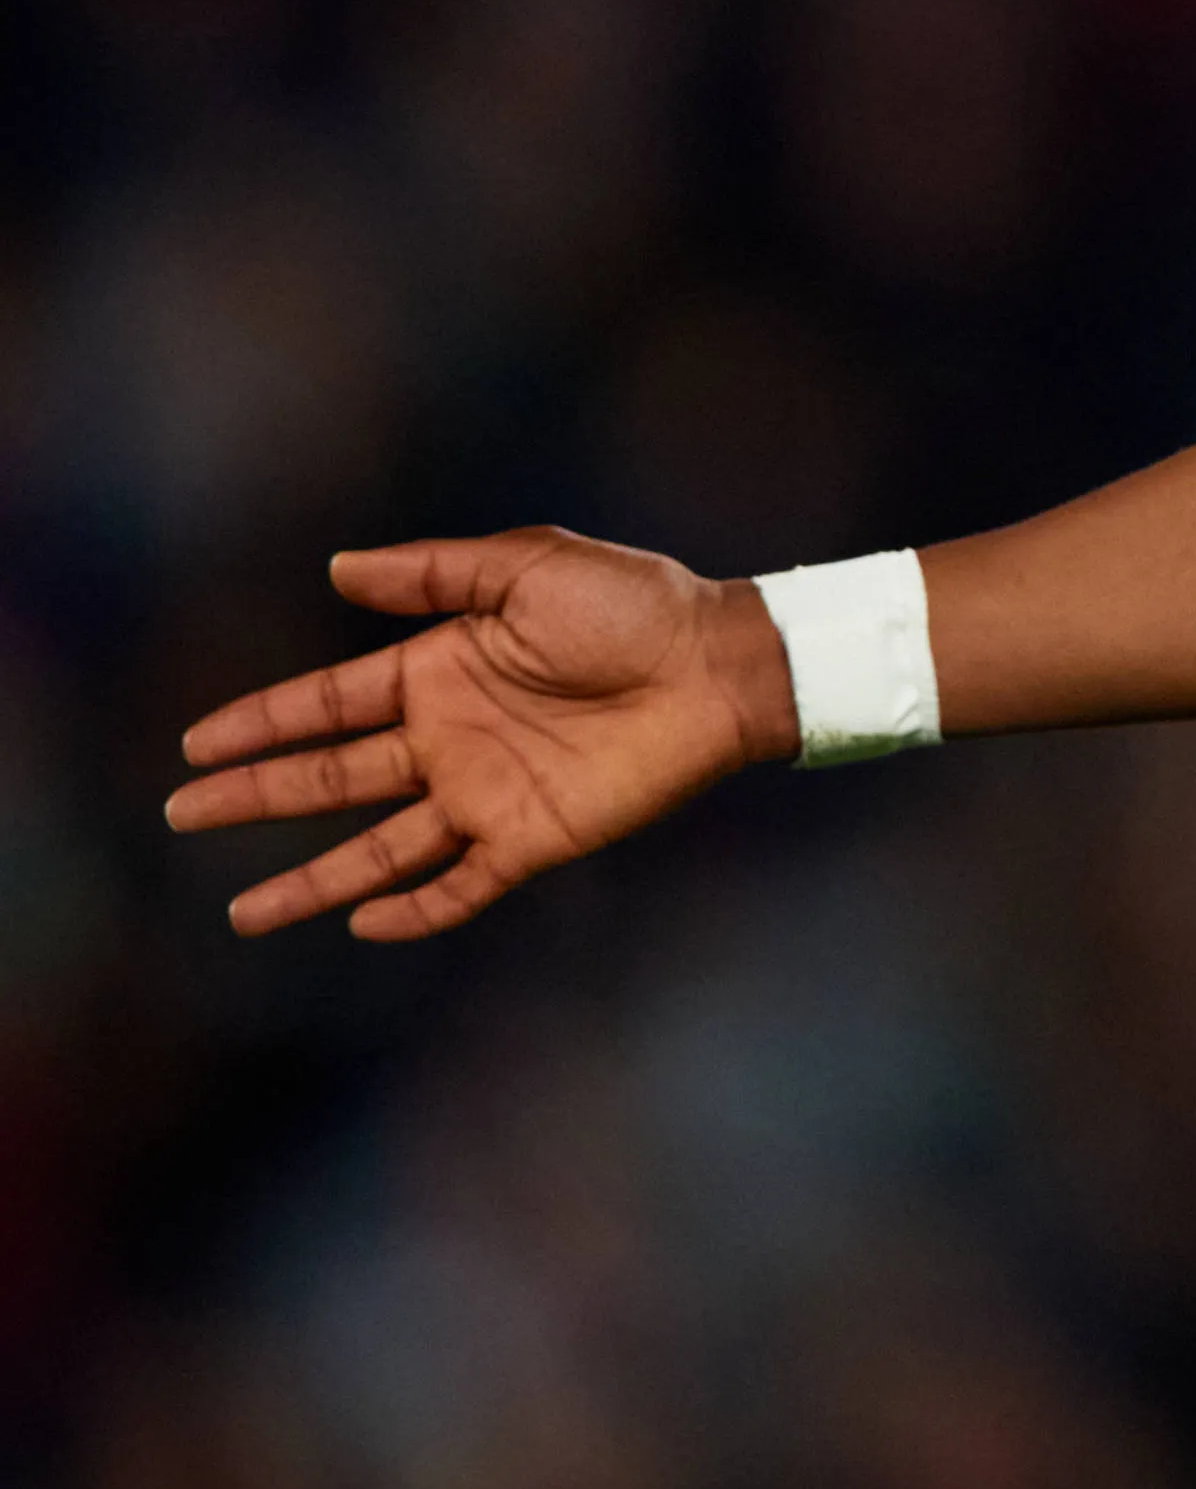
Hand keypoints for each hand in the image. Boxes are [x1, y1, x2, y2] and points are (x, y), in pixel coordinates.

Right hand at [167, 530, 797, 940]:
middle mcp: (449, 738)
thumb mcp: (527, 565)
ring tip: (242, 914)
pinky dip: (412, 911)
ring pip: (377, 848)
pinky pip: (460, 886)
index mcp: (439, 670)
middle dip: (254, 797)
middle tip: (180, 815)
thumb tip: (337, 567)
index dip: (259, 724)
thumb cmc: (636, 604)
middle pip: (330, 779)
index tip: (192, 745)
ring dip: (311, 880)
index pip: (326, 705)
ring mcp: (487, 793)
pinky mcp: (533, 838)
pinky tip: (361, 923)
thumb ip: (433, 571)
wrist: (721, 664)